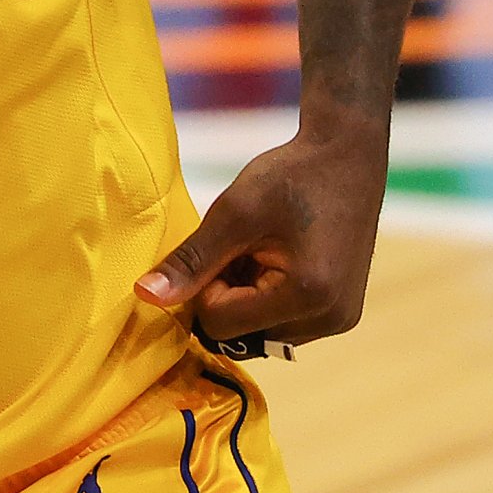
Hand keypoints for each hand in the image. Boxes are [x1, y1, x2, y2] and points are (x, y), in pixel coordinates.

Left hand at [135, 131, 386, 344]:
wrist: (347, 156)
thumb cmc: (290, 175)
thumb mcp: (234, 212)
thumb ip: (191, 260)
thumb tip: (145, 296)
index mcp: (307, 296)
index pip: (221, 325)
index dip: (207, 287)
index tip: (223, 247)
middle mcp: (330, 320)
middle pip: (241, 336)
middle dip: (229, 296)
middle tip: (244, 248)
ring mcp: (340, 321)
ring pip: (261, 334)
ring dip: (248, 300)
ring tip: (263, 251)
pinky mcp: (342, 315)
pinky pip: (285, 325)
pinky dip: (270, 300)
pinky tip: (280, 260)